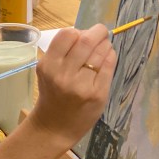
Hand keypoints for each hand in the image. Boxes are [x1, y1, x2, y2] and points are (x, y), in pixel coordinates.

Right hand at [29, 23, 115, 151]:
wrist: (54, 128)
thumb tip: (87, 33)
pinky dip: (110, 57)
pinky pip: (109, 66)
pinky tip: (107, 59)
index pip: (67, 34)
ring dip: (105, 45)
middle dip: (98, 31)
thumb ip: (63, 53)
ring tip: (103, 49)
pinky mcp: (98, 94)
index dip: (78, 30)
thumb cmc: (52, 95)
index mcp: (48, 65)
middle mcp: (63, 74)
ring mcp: (82, 84)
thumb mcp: (48, 72)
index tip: (82, 35)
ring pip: (101, 51)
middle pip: (86, 40)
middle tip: (101, 33)